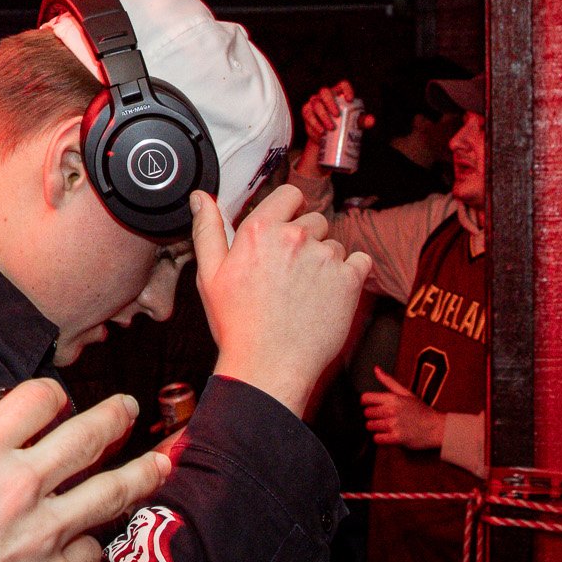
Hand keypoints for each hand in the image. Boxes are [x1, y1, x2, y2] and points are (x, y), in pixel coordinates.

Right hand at [0, 379, 168, 561]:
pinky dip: (94, 543)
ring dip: (140, 472)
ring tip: (157, 463)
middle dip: (115, 417)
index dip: (50, 395)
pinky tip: (98, 539)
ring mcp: (46, 528)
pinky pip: (91, 550)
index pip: (36, 399)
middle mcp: (22, 481)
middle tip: (128, 409)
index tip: (56, 399)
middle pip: (88, 435)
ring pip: (112, 489)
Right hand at [192, 185, 369, 416]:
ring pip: (334, 245)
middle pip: (314, 221)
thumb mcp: (210, 275)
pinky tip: (329, 294)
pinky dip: (350, 274)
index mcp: (260, 231)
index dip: (289, 210)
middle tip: (289, 273)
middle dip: (305, 240)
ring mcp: (324, 257)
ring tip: (305, 291)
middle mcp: (295, 238)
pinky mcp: (349, 280)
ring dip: (325, 260)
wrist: (269, 366)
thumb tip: (202, 198)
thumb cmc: (238, 325)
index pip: (290, 195)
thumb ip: (208, 230)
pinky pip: (360, 261)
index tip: (286, 229)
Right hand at [291, 80, 373, 178]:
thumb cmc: (344, 125)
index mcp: (339, 93)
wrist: (328, 138)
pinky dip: (314, 124)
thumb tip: (371, 120)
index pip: (342, 85)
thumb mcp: (355, 123)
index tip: (350, 100)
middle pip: (325, 92)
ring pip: (315, 104)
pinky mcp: (307, 112)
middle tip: (337, 115)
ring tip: (330, 128)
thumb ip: (363, 121)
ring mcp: (314, 103)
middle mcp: (325, 95)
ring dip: (323, 116)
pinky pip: (308, 115)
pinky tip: (321, 131)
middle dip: (330, 103)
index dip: (346, 90)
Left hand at [363, 367, 445, 449]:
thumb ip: (388, 381)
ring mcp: (394, 424)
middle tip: (383, 418)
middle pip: (367, 413)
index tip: (370, 406)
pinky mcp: (396, 438)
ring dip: (376, 427)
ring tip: (386, 427)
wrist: (437, 428)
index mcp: (393, 398)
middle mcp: (391, 410)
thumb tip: (376, 368)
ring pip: (370, 426)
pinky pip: (377, 438)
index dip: (366, 403)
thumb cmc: (421, 411)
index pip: (366, 398)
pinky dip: (380, 438)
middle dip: (372, 416)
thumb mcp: (406, 393)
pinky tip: (388, 435)